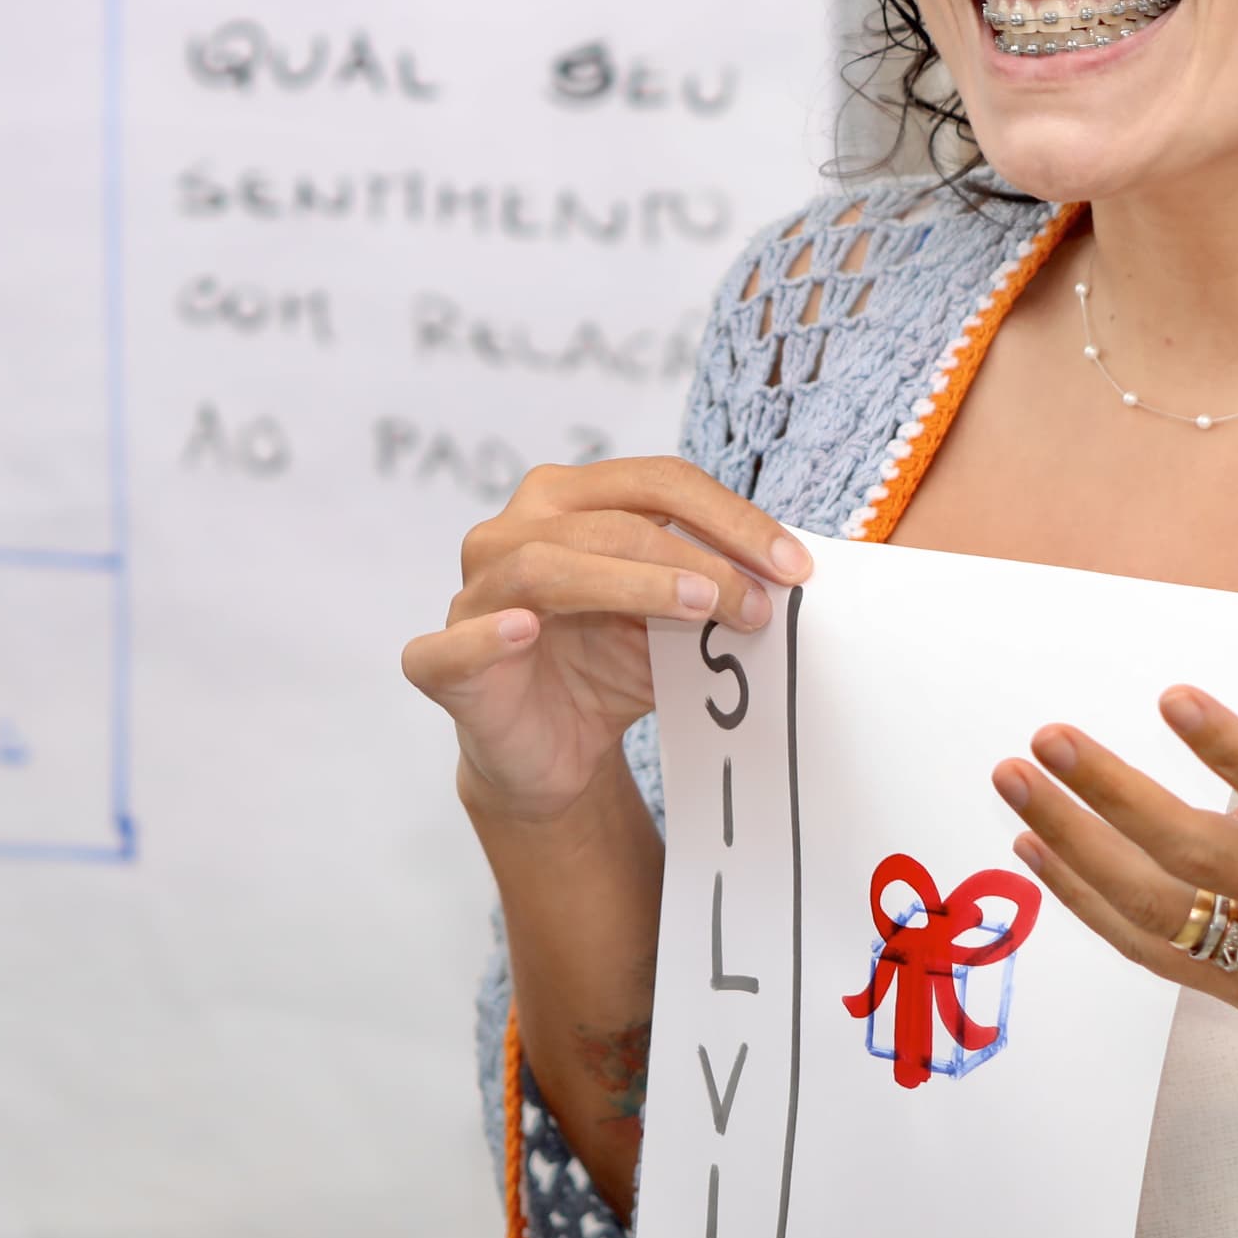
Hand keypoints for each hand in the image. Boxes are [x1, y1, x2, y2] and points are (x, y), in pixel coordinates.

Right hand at [403, 458, 809, 826]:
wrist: (553, 755)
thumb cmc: (609, 670)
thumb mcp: (674, 625)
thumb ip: (718, 592)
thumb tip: (797, 575)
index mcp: (569, 501)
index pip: (657, 482)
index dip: (731, 517)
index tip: (796, 567)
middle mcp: (512, 531)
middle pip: (610, 518)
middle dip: (696, 556)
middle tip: (757, 603)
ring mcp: (472, 593)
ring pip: (546, 565)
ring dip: (631, 582)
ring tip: (698, 607)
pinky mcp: (439, 661)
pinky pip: (455, 644)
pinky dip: (488, 635)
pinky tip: (524, 630)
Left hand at [992, 600, 1237, 1134]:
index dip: (1234, 750)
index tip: (1171, 694)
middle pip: (1198, 855)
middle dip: (1110, 794)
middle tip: (1043, 736)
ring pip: (1156, 906)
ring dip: (1073, 844)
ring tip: (1011, 779)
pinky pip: (1150, 950)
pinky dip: (1086, 902)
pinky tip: (1034, 849)